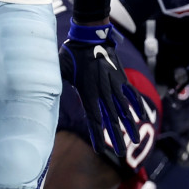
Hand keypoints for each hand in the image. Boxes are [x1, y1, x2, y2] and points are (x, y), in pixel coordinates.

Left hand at [59, 20, 141, 163]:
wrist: (90, 35)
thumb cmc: (71, 52)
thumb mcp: (60, 69)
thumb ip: (57, 83)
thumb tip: (46, 93)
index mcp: (87, 91)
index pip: (93, 118)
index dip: (97, 135)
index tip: (100, 150)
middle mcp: (103, 91)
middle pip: (111, 119)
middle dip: (116, 137)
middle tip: (121, 153)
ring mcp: (114, 84)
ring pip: (124, 109)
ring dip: (130, 125)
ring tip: (136, 140)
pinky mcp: (121, 77)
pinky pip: (131, 93)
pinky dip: (137, 104)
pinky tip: (142, 115)